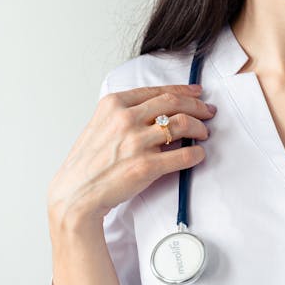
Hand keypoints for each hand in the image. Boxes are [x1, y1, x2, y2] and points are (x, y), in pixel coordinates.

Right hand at [47, 83, 216, 224]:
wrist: (76, 193)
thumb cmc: (88, 163)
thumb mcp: (99, 125)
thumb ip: (123, 114)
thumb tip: (156, 110)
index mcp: (113, 104)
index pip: (158, 91)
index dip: (183, 91)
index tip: (197, 92)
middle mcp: (125, 119)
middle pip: (174, 103)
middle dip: (198, 106)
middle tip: (208, 112)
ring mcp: (136, 142)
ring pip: (183, 124)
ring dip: (199, 128)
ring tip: (204, 133)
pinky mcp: (146, 166)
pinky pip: (184, 155)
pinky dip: (196, 154)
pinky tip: (199, 154)